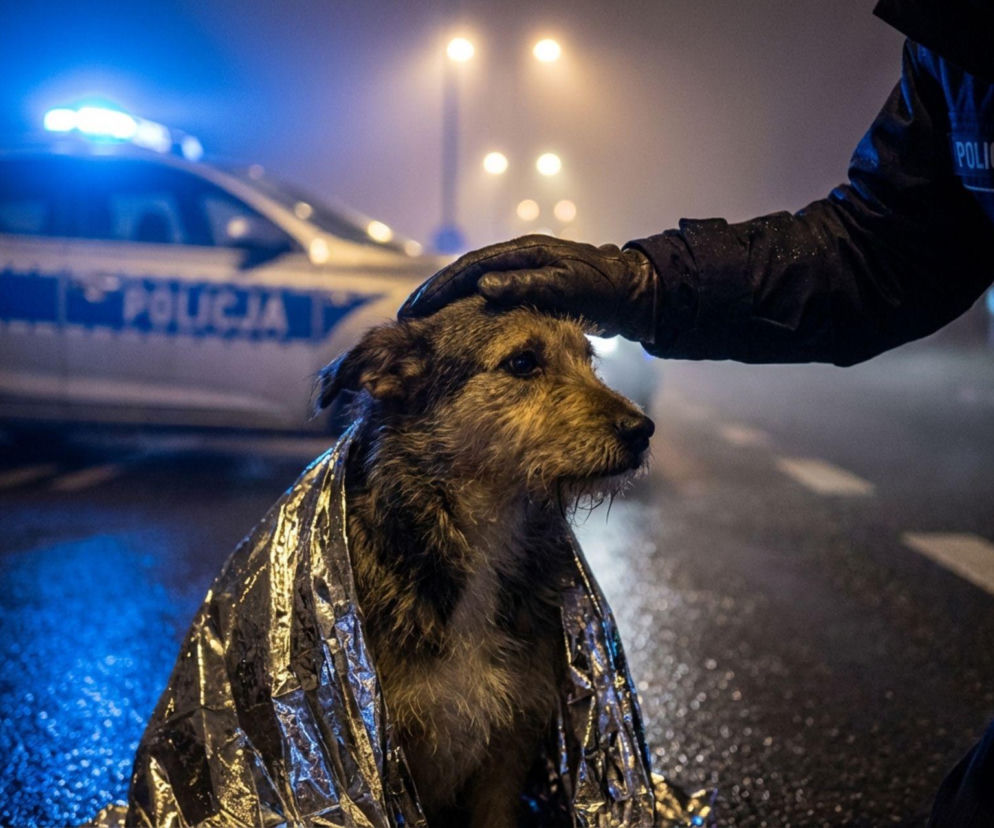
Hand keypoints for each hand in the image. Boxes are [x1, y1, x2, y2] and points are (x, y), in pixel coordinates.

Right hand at [398, 235, 658, 341]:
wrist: (635, 292)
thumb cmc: (605, 289)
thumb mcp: (567, 286)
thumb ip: (526, 285)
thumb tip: (483, 286)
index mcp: (522, 252)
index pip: (468, 267)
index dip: (439, 288)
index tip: (415, 309)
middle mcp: (517, 258)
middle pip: (463, 275)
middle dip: (433, 297)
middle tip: (405, 320)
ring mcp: (522, 273)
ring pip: (472, 287)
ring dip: (447, 306)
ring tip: (422, 327)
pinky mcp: (529, 289)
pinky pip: (488, 299)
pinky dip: (467, 312)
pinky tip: (455, 331)